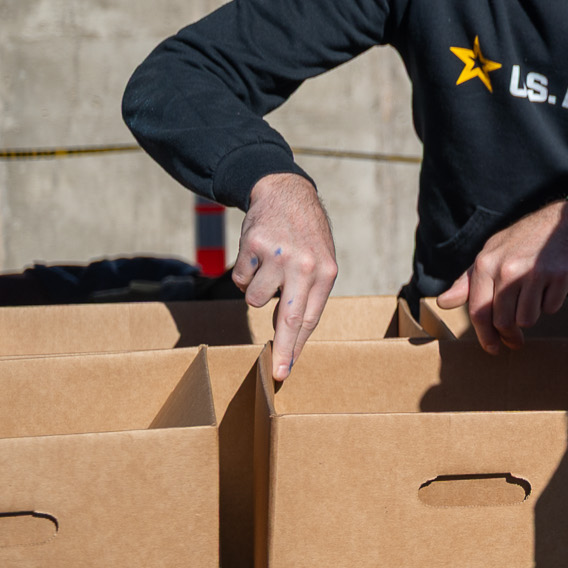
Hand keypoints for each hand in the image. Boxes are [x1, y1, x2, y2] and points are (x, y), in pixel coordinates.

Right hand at [234, 173, 338, 381]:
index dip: (297, 347)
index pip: (310, 319)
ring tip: (269, 267)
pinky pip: (241, 280)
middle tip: (277, 373)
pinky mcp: (253, 247)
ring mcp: (278, 256)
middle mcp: (305, 266)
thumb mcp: (321, 260)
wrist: (286, 193)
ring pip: (255, 300)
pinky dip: (246, 273)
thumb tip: (290, 332)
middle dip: (283, 350)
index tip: (286, 370)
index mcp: (326, 273)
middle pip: (289, 319)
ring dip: (257, 291)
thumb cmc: (306, 235)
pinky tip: (258, 254)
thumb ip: (309, 293)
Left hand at [438, 199, 567, 352]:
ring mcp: (535, 272)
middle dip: (510, 334)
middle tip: (516, 339)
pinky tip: (549, 287)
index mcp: (486, 264)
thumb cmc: (522, 241)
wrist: (561, 222)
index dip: (485, 336)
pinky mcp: (559, 276)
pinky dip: (550, 303)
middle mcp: (508, 269)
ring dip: (531, 315)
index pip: (479, 312)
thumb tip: (442, 303)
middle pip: (503, 321)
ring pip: (528, 319)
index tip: (493, 348)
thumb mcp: (490, 254)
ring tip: (534, 297)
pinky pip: (550, 308)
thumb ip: (468, 281)